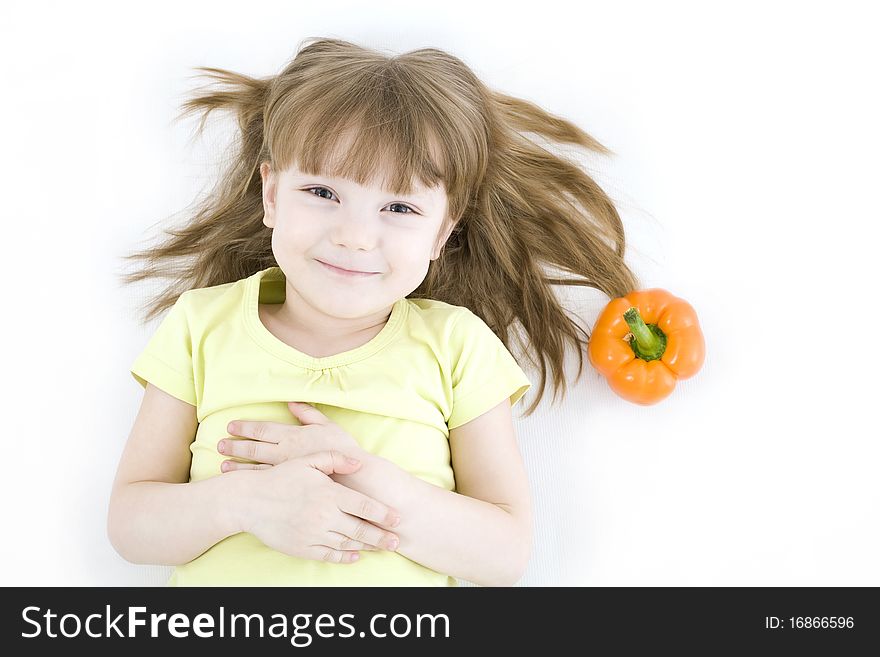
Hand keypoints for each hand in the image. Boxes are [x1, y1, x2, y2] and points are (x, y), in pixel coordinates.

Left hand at [219, 401, 359, 471]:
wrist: (353, 478)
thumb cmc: (343, 450)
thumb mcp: (328, 425)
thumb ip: (308, 413)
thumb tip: (291, 402)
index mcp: (292, 435)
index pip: (262, 429)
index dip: (245, 427)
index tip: (230, 426)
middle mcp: (284, 452)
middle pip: (253, 447)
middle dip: (235, 445)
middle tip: (219, 444)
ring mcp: (284, 471)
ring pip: (255, 466)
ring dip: (237, 465)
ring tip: (223, 465)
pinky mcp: (288, 485)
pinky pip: (264, 482)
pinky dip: (249, 480)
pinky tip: (240, 482)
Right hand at [234, 450, 401, 563]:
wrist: (248, 501)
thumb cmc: (280, 478)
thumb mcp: (308, 461)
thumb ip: (336, 459)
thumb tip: (359, 463)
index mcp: (329, 493)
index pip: (364, 506)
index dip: (383, 514)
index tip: (397, 519)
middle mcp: (324, 516)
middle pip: (360, 530)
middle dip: (381, 537)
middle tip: (397, 541)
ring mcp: (313, 534)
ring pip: (347, 544)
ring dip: (366, 547)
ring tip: (381, 547)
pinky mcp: (302, 547)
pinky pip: (328, 555)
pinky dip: (344, 557)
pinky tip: (354, 556)